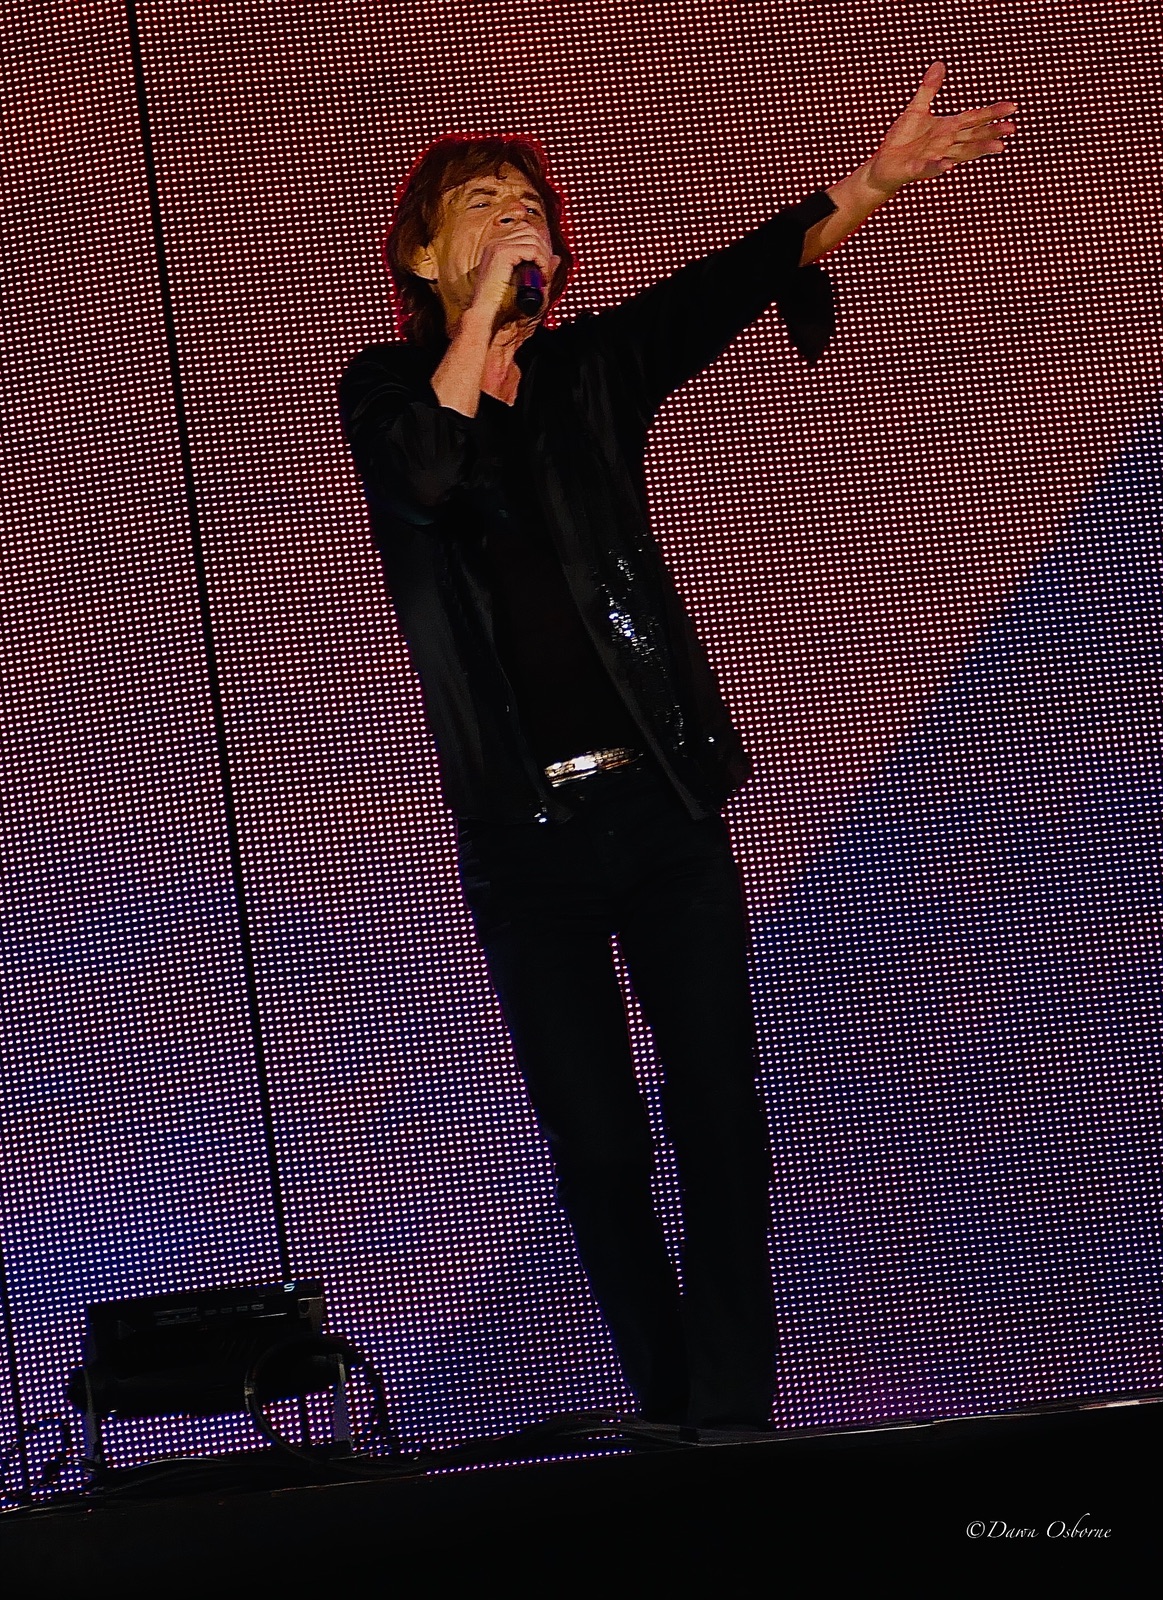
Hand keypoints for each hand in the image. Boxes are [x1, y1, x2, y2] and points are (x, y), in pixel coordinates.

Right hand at [469, 224, 559, 320]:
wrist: (484, 314)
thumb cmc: (499, 304)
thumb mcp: (522, 283)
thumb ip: (539, 268)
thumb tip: (557, 258)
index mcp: (496, 247)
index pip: (524, 231)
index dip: (539, 246)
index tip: (545, 265)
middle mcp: (496, 243)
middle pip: (530, 231)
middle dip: (544, 250)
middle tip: (547, 271)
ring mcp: (498, 246)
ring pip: (533, 239)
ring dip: (544, 257)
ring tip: (545, 276)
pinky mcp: (503, 253)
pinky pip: (532, 250)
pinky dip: (542, 263)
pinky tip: (542, 277)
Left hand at [867, 61, 1017, 191]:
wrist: (883, 164)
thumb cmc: (901, 139)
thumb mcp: (916, 109)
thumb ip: (928, 89)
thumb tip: (939, 63)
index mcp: (947, 128)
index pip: (973, 119)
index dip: (991, 113)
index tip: (1012, 107)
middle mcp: (945, 144)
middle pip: (973, 136)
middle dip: (991, 132)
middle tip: (1012, 128)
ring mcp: (934, 157)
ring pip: (960, 154)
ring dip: (978, 150)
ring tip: (998, 147)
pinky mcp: (917, 169)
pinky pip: (930, 168)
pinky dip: (940, 166)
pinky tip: (949, 165)